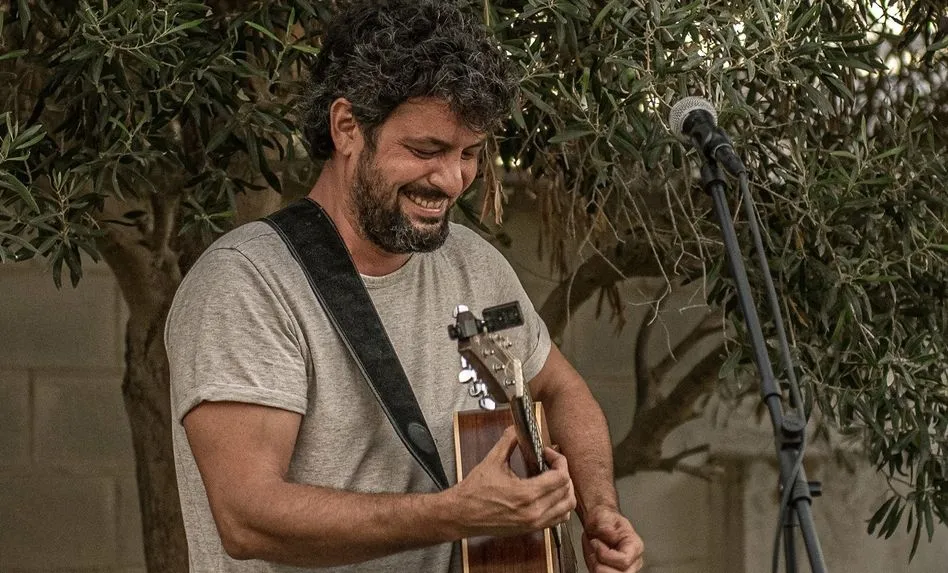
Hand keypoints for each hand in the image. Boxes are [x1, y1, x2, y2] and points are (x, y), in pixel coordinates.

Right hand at [450, 426, 575, 537]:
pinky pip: (557, 519)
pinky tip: (549, 494)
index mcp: (526, 494)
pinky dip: (560, 506)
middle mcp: (534, 512)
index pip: (561, 477)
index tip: (547, 453)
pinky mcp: (530, 529)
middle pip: (567, 491)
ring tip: (552, 478)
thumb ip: (508, 441)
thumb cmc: (473, 492)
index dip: (559, 460)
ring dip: (565, 491)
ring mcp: (533, 523)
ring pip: (567, 507)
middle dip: (563, 472)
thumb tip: (517, 428)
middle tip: (550, 462)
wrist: (461, 515)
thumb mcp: (492, 461)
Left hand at [581, 505, 643, 571]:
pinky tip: (592, 556)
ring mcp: (624, 570)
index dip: (605, 554)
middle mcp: (633, 561)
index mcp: (635, 546)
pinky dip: (592, 567)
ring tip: (592, 550)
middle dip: (599, 562)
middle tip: (593, 547)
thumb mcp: (603, 516)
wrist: (599, 523)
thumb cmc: (605, 520)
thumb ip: (605, 524)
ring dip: (594, 565)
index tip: (595, 542)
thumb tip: (608, 532)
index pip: (624, 561)